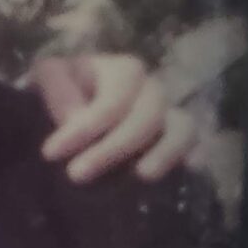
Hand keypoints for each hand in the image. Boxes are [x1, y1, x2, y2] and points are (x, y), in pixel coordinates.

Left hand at [31, 51, 198, 184]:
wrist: (81, 114)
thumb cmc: (67, 92)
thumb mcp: (52, 80)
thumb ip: (58, 90)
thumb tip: (74, 117)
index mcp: (123, 70)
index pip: (110, 101)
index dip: (83, 128)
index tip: (50, 154)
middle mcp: (153, 90)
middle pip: (146, 117)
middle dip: (112, 148)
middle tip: (76, 175)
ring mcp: (172, 115)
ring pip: (182, 128)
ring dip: (164, 153)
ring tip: (142, 176)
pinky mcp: (181, 140)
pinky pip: (197, 144)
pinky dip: (195, 155)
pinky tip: (189, 169)